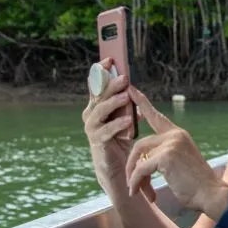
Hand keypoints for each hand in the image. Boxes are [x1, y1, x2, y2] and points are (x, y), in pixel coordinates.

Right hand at [82, 58, 139, 181]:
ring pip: (100, 110)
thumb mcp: (126, 119)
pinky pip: (106, 130)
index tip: (111, 59)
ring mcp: (92, 128)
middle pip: (98, 95)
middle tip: (124, 77)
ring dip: (113, 102)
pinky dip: (117, 125)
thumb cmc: (121, 140)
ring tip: (126, 97)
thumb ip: (128, 107)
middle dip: (110, 84)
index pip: (97, 84)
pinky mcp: (97, 142)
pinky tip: (129, 121)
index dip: (101, 71)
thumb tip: (135, 94)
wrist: (117, 168)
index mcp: (97, 106)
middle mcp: (91, 114)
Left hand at [125, 87, 225, 212]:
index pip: (156, 116)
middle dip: (132, 165)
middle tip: (131, 183)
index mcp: (179, 135)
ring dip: (133, 175)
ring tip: (136, 190)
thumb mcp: (177, 165)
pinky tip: (137, 192)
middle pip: (140, 143)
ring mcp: (171, 143)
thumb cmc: (195, 186)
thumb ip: (162, 156)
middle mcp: (176, 135)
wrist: (211, 195)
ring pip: (138, 155)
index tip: (130, 89)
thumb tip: (139, 162)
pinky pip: (140, 168)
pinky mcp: (166, 156)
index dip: (142, 103)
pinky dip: (136, 182)